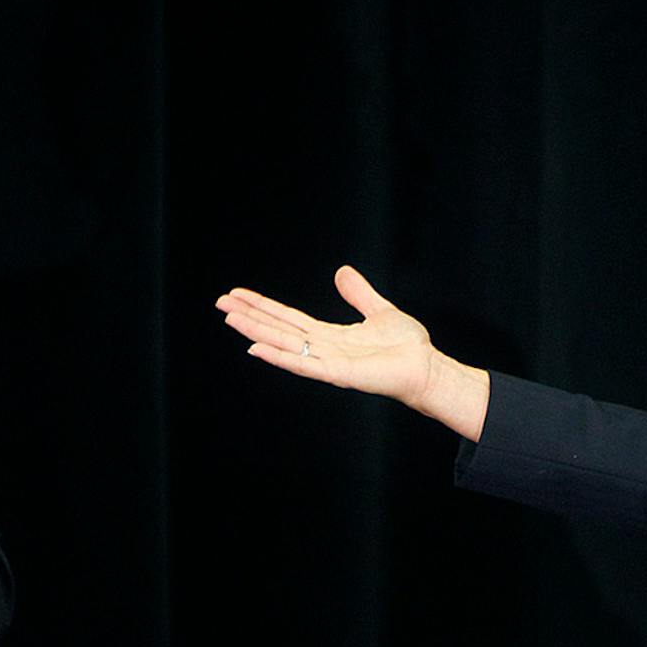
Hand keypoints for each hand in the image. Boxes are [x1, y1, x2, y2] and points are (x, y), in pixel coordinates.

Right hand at [216, 266, 489, 439]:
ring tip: (230, 318)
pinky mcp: (338, 374)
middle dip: (249, 316)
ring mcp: (327, 362)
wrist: (426, 368)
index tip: (237, 294)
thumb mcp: (378, 311)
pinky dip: (279, 357)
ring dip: (256, 332)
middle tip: (220, 303)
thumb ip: (359, 293)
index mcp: (329, 335)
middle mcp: (322, 349)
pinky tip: (257, 349)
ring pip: (283, 344)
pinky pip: (303, 364)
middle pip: (278, 329)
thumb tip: (342, 272)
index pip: (287, 318)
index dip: (262, 305)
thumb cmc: (406, 347)